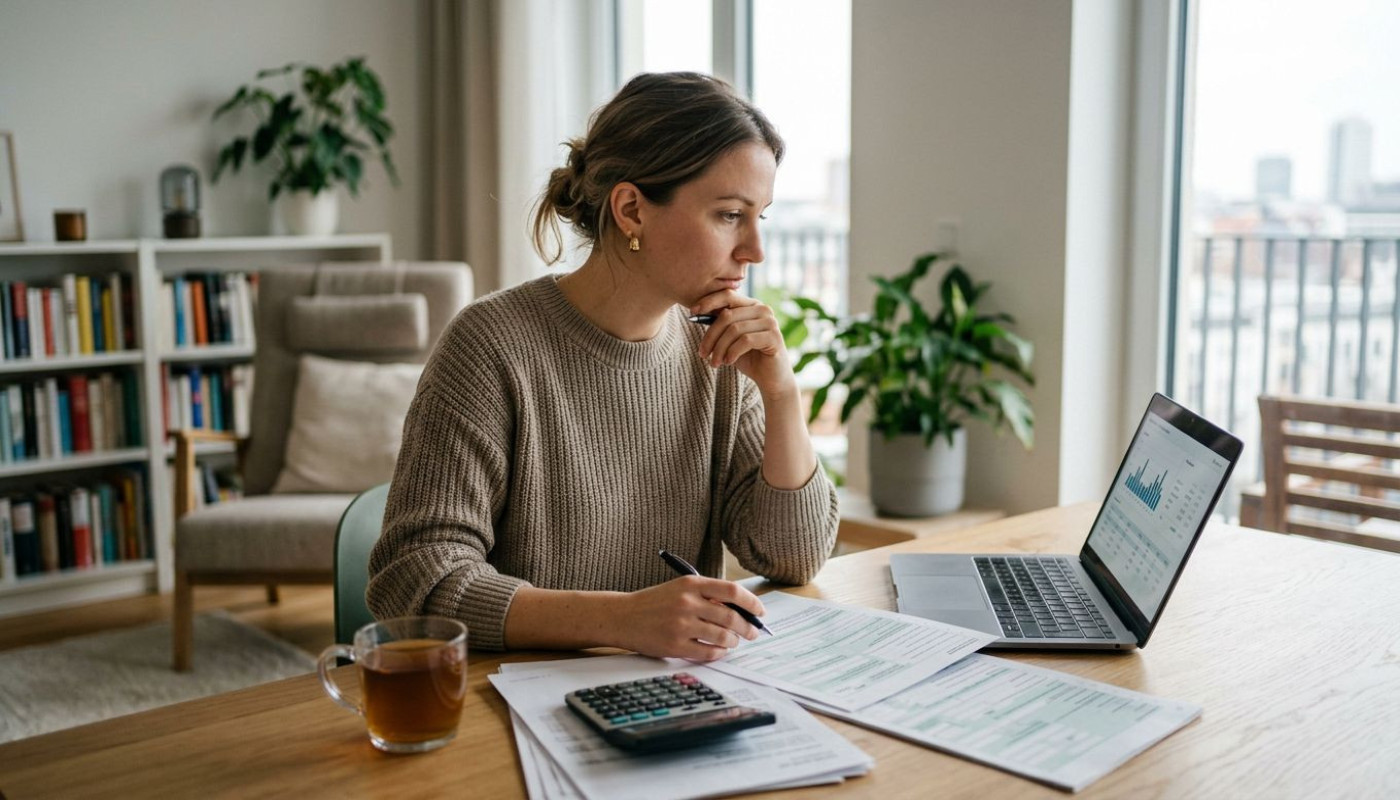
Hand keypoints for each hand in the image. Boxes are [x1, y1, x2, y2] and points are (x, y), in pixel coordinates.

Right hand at [615, 576, 764, 660]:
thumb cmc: (654, 603)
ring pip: (723, 636)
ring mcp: (681, 625)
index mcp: (691, 584)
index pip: (732, 591)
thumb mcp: (680, 589)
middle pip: (731, 617)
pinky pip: (708, 652)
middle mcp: (687, 603)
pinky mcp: (675, 645)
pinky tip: (719, 650)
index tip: (760, 611)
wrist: (622, 616)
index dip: (752, 602)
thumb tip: (740, 611)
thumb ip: (707, 595)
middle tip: (753, 632)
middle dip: (747, 627)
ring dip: (734, 641)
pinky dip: (718, 653)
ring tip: (734, 641)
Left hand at [692, 290, 795, 396]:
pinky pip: (745, 341)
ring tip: (714, 362)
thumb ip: (720, 324)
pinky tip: (728, 362)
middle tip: (702, 354)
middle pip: (727, 315)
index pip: (728, 295)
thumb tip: (696, 313)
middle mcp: (763, 309)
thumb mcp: (730, 339)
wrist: (770, 379)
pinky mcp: (774, 337)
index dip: (708, 302)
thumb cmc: (748, 357)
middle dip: (710, 336)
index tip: (692, 313)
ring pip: (734, 329)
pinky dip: (732, 352)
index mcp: (752, 305)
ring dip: (720, 348)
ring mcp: (770, 322)